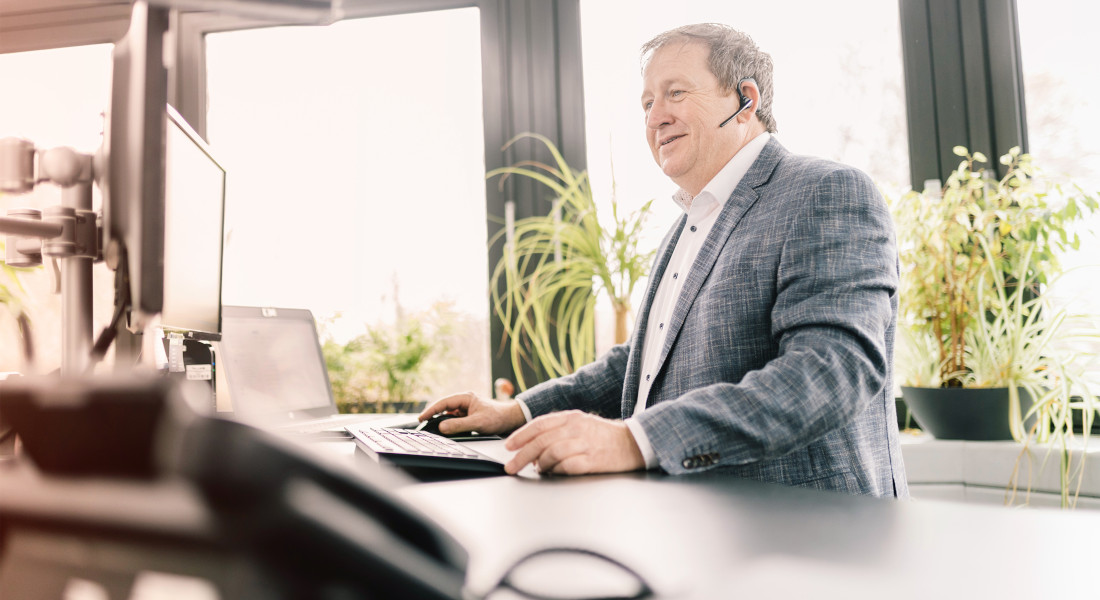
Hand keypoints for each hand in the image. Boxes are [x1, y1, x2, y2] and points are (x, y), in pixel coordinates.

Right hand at [418, 391, 525, 435]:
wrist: (511, 419)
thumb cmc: (498, 417)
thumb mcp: (477, 422)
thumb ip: (459, 425)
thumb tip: (442, 427)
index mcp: (465, 397)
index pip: (443, 403)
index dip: (431, 410)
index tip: (421, 418)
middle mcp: (464, 401)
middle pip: (444, 408)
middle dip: (433, 415)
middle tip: (422, 424)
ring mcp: (466, 409)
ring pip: (448, 415)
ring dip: (441, 421)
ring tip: (430, 428)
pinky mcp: (468, 416)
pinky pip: (454, 420)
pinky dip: (449, 425)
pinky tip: (445, 431)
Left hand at [503, 410, 644, 475]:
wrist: (633, 443)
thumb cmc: (604, 436)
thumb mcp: (581, 423)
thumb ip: (558, 430)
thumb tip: (534, 447)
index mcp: (571, 417)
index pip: (539, 425)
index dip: (520, 435)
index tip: (508, 446)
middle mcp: (576, 428)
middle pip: (541, 442)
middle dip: (521, 456)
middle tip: (511, 466)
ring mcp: (584, 445)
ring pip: (551, 454)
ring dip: (540, 464)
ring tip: (538, 469)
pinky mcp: (592, 461)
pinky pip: (566, 467)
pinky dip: (556, 471)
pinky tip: (553, 473)